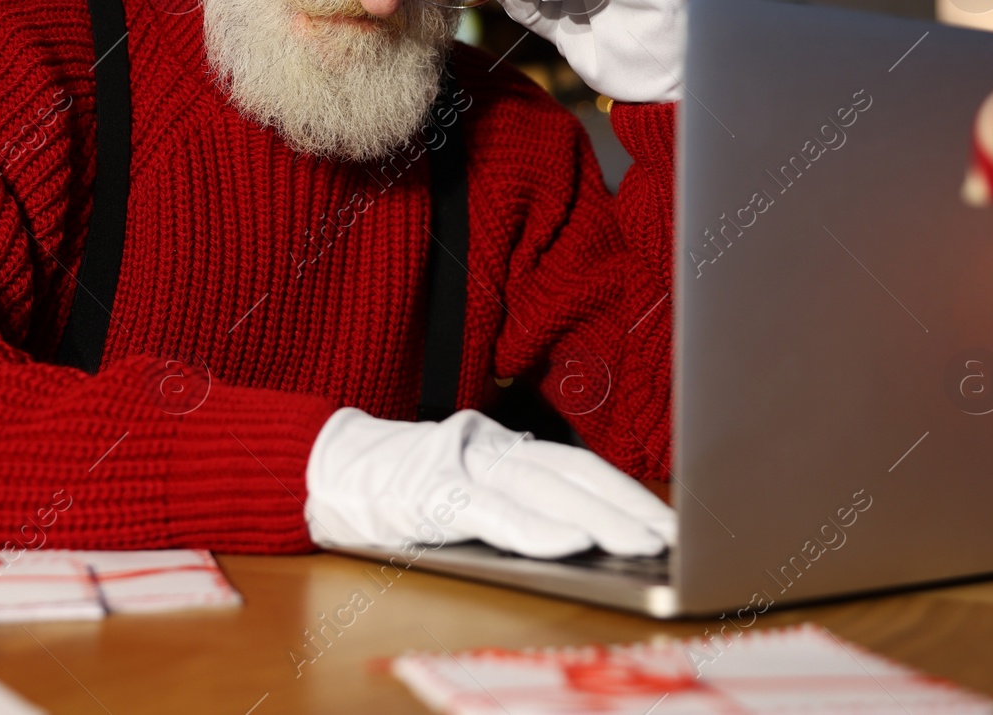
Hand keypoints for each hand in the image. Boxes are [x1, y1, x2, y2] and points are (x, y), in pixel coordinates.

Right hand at [304, 407, 675, 557]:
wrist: (322, 466)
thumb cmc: (396, 488)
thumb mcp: (463, 487)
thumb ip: (514, 500)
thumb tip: (585, 536)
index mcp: (499, 446)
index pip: (576, 465)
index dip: (623, 491)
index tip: (667, 521)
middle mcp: (487, 447)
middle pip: (572, 473)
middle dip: (625, 507)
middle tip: (670, 539)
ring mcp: (460, 465)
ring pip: (544, 489)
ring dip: (597, 519)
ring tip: (638, 545)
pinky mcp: (431, 491)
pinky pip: (493, 511)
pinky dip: (535, 528)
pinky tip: (569, 544)